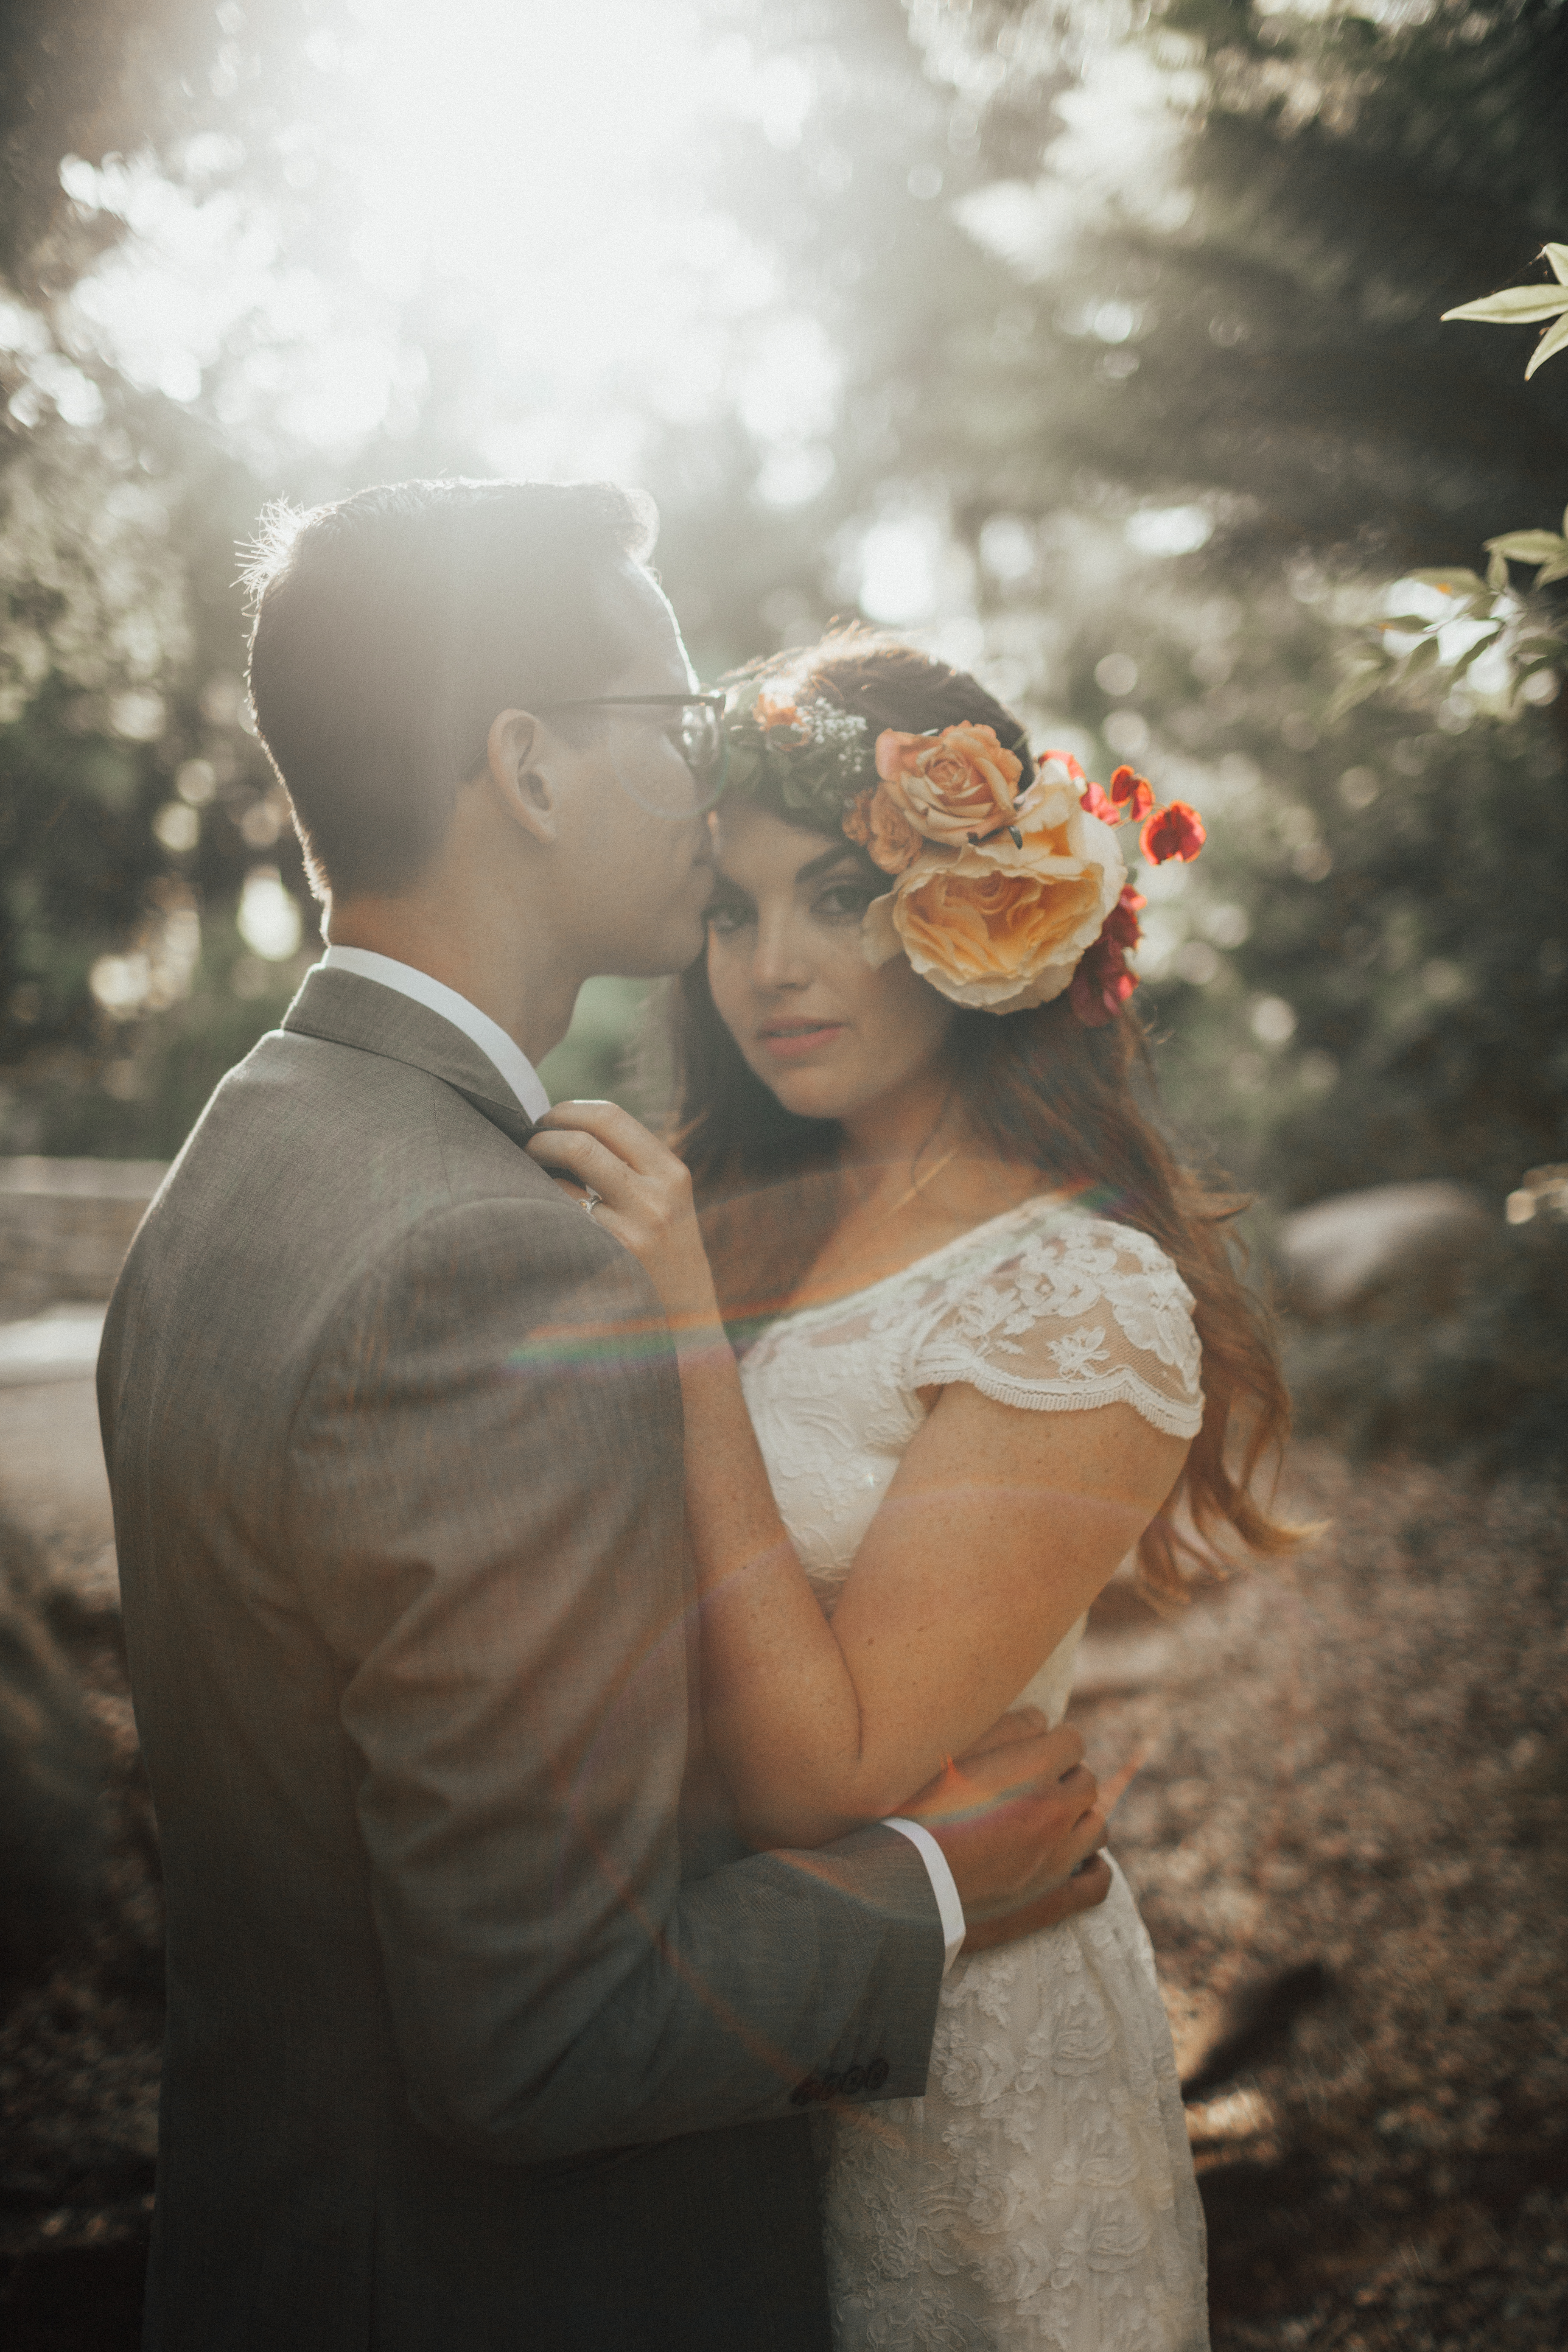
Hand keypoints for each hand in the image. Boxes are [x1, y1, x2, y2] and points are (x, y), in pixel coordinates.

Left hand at [526, 1101, 722, 1338]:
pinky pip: (557, 1220)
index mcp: (672, 1173)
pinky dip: (538, 1211)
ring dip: (532, 1174)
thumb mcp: (665, 1203)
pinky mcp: (607, 1262)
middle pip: (580, 1141)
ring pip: (560, 1180)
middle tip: (524, 1145)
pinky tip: (536, 1217)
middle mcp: (657, 1197)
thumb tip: (564, 1126)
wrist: (687, 1324)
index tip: (547, 1119)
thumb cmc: (663, 1257)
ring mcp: (632, 1232)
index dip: (567, 1110)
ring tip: (525, 1180)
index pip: (610, 1116)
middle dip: (541, 1136)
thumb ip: (629, 1165)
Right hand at [898, 1721, 1107, 1935]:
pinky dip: (1094, 1868)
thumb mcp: (956, 1752)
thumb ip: (1005, 1728)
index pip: (1073, 1741)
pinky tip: (1081, 1860)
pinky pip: (1097, 1882)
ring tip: (1054, 1820)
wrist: (905, 1878)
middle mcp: (1055, 1811)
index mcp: (1034, 1769)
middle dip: (1067, 1777)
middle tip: (1041, 1782)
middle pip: (1086, 1783)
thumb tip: (1042, 1719)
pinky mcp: (1052, 1898)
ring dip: (1080, 1818)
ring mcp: (1057, 1858)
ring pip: (1096, 1827)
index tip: (1041, 1747)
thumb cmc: (919, 1808)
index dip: (1055, 1741)